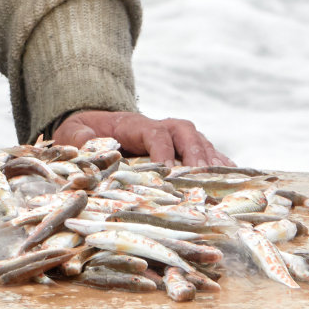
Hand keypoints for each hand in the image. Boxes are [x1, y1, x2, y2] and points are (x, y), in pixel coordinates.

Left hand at [53, 109, 232, 166]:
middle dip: (195, 154)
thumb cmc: (83, 133)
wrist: (92, 125)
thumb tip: (87, 150)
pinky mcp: (181, 150)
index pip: (154, 132)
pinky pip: (207, 154)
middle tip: (201, 179)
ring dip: (212, 161)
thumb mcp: (72, 133)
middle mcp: (159, 128)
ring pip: (200, 142)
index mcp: (134, 124)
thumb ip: (78, 139)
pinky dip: (221, 165)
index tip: (167, 172)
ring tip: (224, 184)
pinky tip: (235, 181)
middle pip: (184, 133)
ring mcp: (173, 138)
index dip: (162, 150)